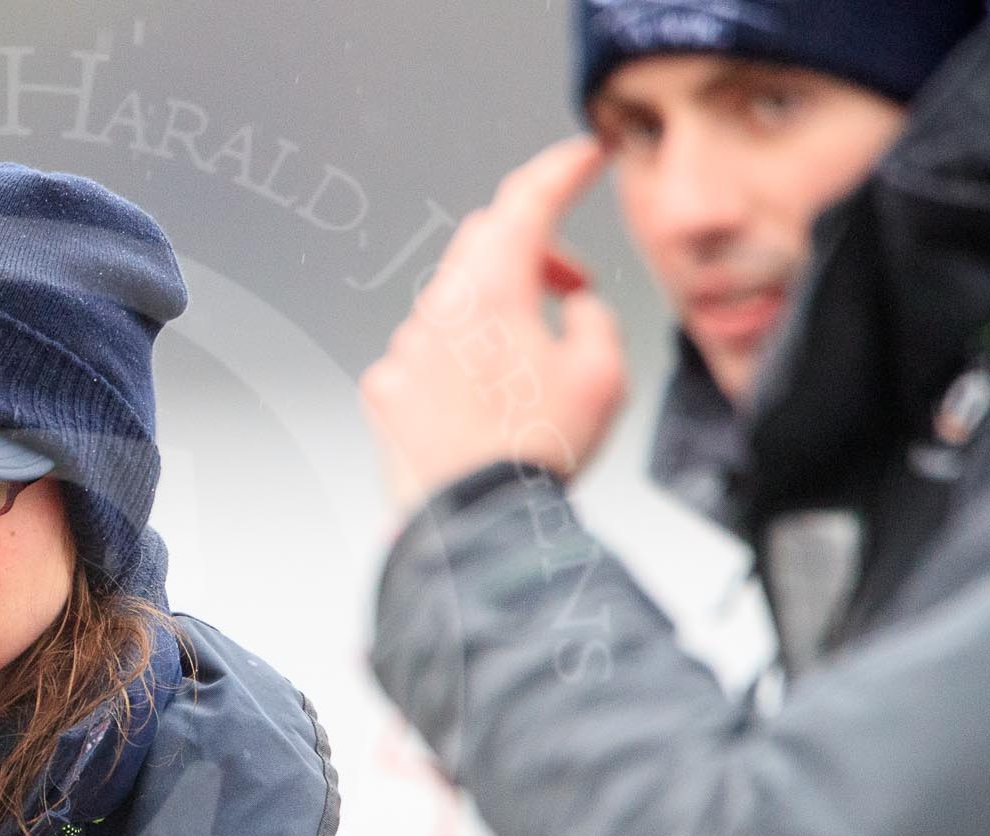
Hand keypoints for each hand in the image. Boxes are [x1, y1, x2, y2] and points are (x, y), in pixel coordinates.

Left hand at [360, 136, 627, 508]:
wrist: (474, 526)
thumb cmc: (537, 453)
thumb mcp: (604, 373)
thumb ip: (592, 316)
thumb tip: (571, 308)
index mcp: (490, 293)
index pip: (525, 202)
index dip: (560, 170)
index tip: (584, 156)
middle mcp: (435, 313)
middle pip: (482, 244)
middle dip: (531, 249)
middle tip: (569, 282)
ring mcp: (403, 351)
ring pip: (453, 303)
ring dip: (495, 312)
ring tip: (532, 364)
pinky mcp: (385, 391)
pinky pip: (426, 353)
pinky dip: (460, 358)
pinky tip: (486, 401)